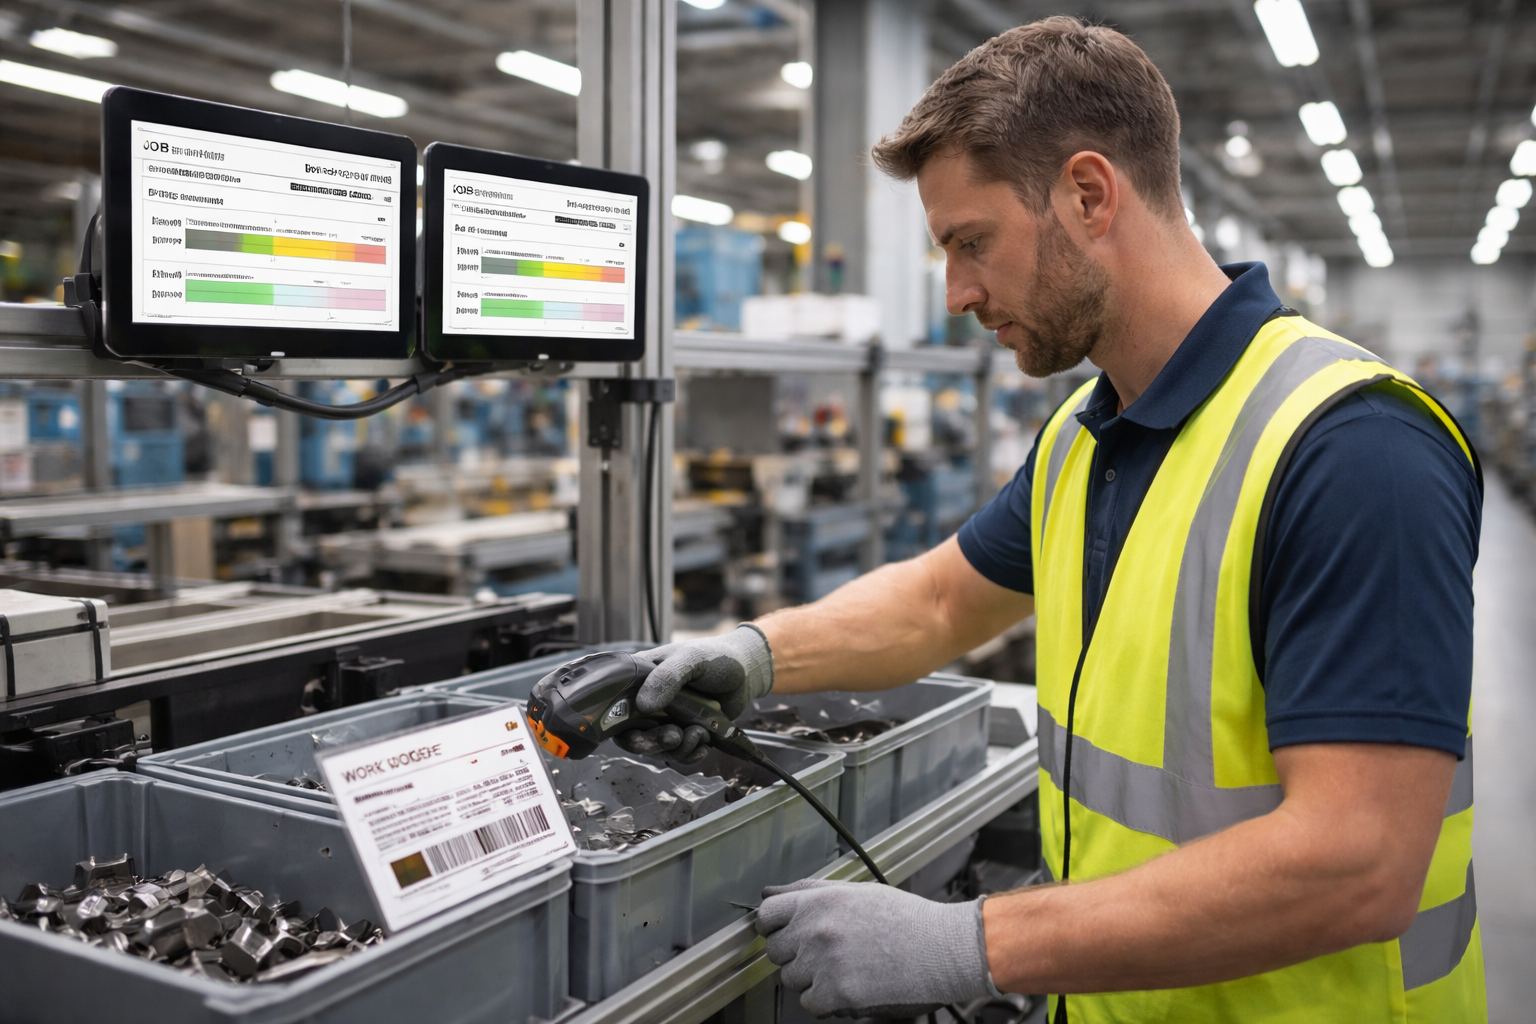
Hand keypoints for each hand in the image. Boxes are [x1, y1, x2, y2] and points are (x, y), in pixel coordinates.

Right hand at [613, 625, 773, 763]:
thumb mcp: (690, 659)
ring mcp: (666, 720)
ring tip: (699, 734)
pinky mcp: (684, 733)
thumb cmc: (716, 658)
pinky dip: (689, 755)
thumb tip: (643, 706)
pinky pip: (678, 753)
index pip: (613, 706)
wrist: (746, 673)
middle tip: (673, 737)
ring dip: (676, 749)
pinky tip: (703, 747)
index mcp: (640, 679)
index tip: (636, 734)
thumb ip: (667, 678)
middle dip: (651, 743)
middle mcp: (648, 702)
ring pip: (657, 748)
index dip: (617, 725)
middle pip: (633, 735)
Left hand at [754, 879, 997, 1018]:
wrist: (942, 948)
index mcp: (819, 901)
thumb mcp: (856, 892)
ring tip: (845, 967)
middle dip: (795, 953)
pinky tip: (849, 985)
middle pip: (776, 951)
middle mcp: (816, 930)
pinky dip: (825, 1000)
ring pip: (792, 979)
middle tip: (825, 953)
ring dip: (811, 978)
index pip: (767, 915)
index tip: (784, 933)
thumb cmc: (904, 919)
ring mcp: (825, 962)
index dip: (773, 926)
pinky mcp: (838, 992)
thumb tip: (769, 893)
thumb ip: (809, 891)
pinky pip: (810, 1003)